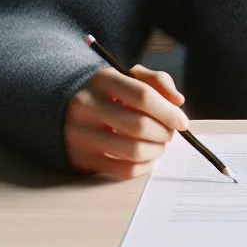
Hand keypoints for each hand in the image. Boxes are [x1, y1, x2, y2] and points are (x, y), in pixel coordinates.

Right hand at [64, 64, 188, 178]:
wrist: (64, 109)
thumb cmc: (107, 93)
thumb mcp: (128, 76)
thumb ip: (157, 81)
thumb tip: (177, 101)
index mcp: (102, 80)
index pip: (143, 96)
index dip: (169, 112)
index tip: (183, 122)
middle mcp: (87, 106)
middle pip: (140, 126)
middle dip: (164, 133)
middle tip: (169, 133)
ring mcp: (82, 134)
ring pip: (134, 151)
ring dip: (156, 150)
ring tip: (159, 144)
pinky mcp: (82, 159)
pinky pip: (124, 170)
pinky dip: (144, 166)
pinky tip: (147, 157)